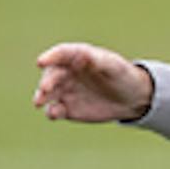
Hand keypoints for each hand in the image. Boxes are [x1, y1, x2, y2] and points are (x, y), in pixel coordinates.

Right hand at [34, 43, 152, 122]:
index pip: (60, 54)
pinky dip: (52, 112)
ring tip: (39, 102)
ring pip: (48, 93)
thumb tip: (83, 55)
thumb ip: (98, 61)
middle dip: (46, 81)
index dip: (50, 57)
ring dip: (42, 97)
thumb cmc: (122, 75)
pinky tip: (53, 114)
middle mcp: (66, 72)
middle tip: (44, 88)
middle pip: (51, 75)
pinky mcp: (67, 108)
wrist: (131, 98)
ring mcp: (64, 90)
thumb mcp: (114, 66)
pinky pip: (55, 110)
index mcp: (76, 56)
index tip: (41, 62)